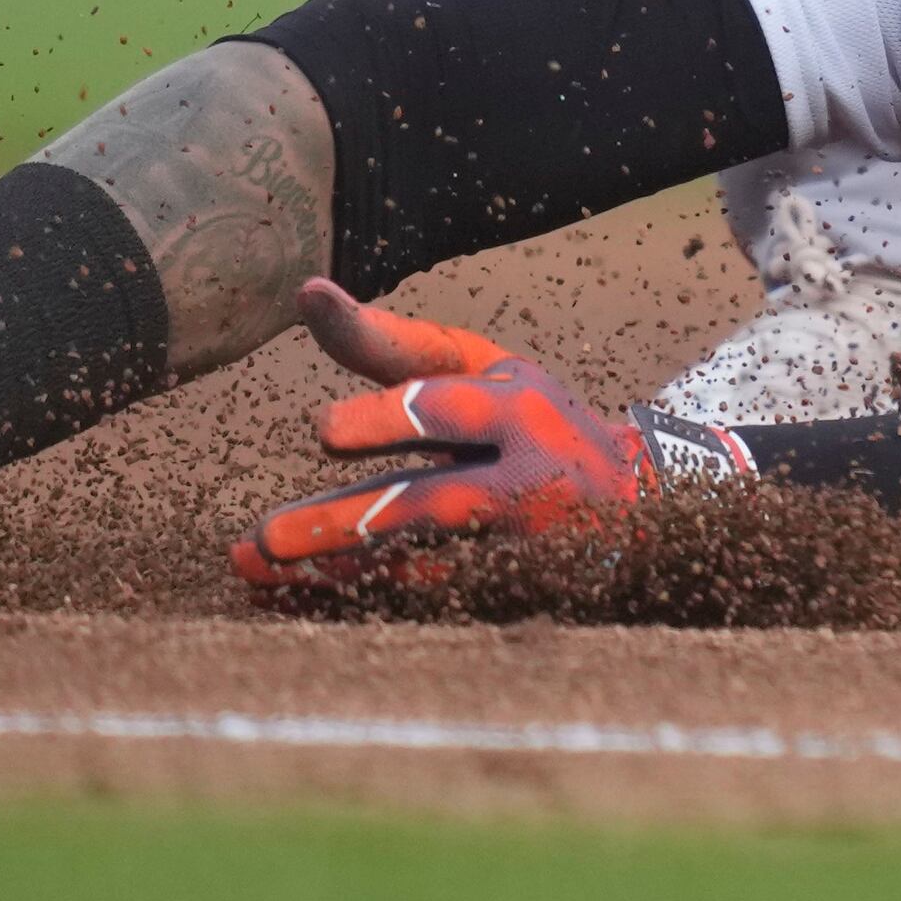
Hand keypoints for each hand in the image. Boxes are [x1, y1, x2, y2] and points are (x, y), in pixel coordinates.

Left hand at [233, 284, 753, 583]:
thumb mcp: (484, 371)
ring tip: (262, 571)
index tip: (320, 432)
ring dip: (335, 573)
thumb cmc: (531, 425)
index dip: (386, 419)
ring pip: (419, 570)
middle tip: (266, 539)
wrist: (639, 513)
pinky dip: (357, 604)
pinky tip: (294, 601)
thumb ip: (394, 346)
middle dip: (344, 524)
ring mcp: (519, 553)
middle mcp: (524, 482)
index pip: (448, 412)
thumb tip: (304, 292)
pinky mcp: (511, 601)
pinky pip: (423, 609)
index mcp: (519, 411)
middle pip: (428, 507)